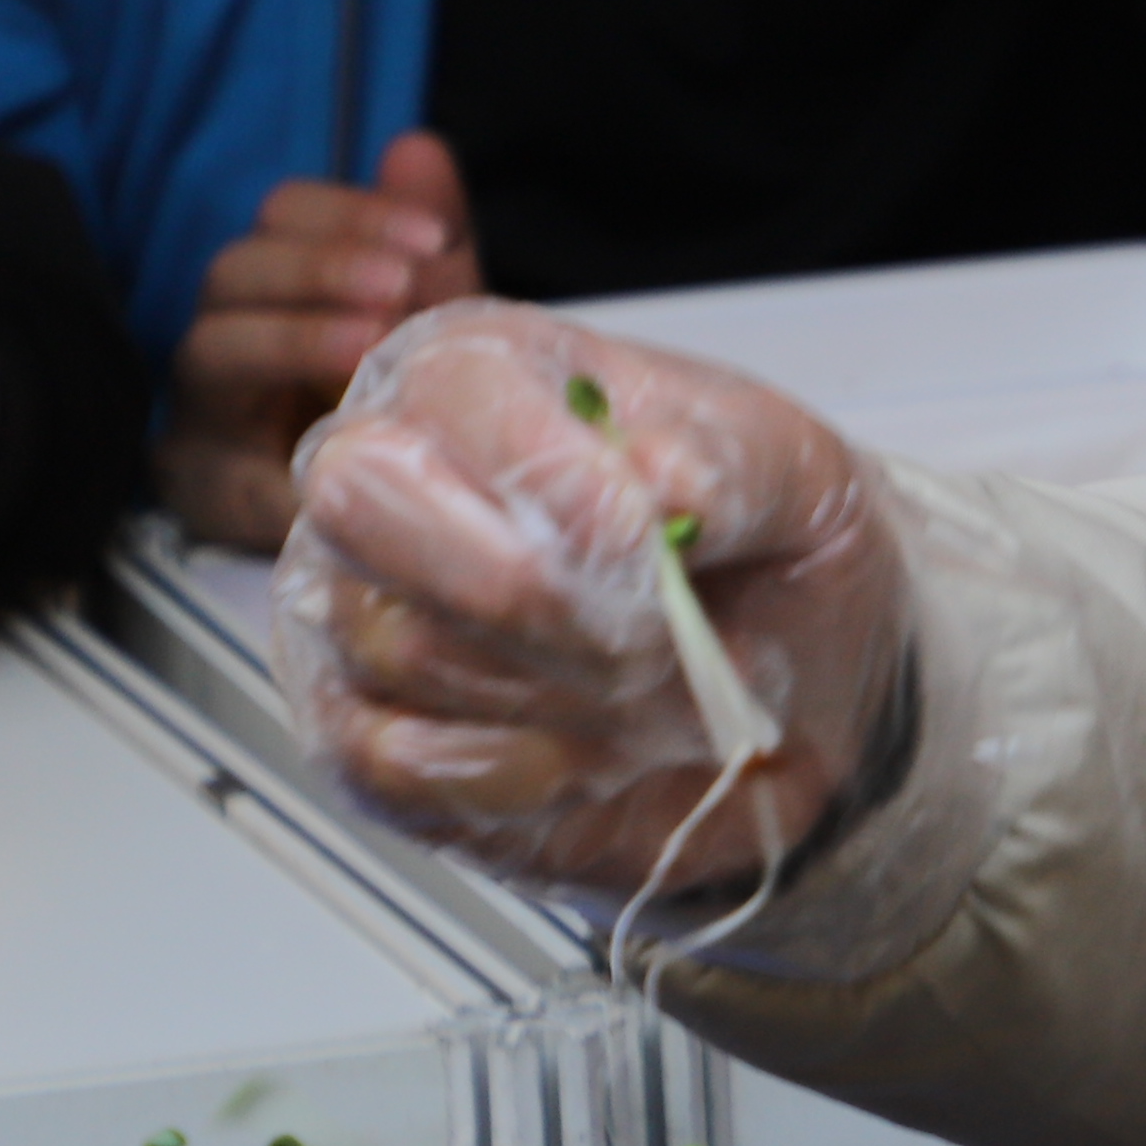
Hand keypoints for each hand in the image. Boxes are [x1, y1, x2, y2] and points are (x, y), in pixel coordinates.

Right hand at [162, 136, 486, 551]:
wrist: (392, 512)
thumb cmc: (400, 399)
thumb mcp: (433, 321)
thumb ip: (429, 241)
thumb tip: (418, 146)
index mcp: (280, 283)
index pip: (282, 216)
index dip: (348, 214)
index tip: (430, 235)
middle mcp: (229, 334)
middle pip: (234, 271)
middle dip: (317, 268)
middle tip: (399, 284)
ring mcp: (207, 412)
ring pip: (211, 352)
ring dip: (290, 340)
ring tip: (366, 343)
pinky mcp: (207, 492)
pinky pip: (222, 478)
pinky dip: (275, 478)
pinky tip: (327, 475)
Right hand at [276, 302, 909, 902]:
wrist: (790, 694)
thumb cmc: (764, 555)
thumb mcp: (797, 477)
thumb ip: (730, 462)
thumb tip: (657, 477)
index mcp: (473, 371)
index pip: (447, 389)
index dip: (557, 480)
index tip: (662, 544)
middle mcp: (378, 473)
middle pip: (367, 504)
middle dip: (542, 592)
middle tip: (663, 632)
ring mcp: (347, 608)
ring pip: (411, 648)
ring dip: (582, 693)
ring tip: (673, 687)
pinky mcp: (356, 738)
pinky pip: (406, 765)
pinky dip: (544, 775)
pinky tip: (613, 750)